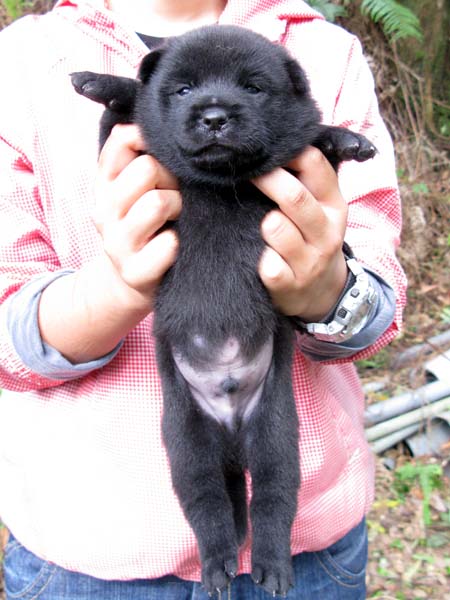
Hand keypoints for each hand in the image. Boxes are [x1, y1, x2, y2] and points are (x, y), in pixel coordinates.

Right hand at [94, 124, 180, 308]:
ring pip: (158, 203)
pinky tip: (176, 246)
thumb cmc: (145, 226)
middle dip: (172, 178)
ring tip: (178, 219)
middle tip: (177, 194)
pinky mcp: (134, 272)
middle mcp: (103, 211)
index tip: (164, 157)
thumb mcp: (134, 190)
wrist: (134, 281)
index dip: (151, 141)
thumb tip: (148, 123)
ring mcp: (116, 243)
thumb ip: (137, 157)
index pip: (122, 140)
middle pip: (148, 168)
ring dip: (179, 208)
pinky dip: (178, 243)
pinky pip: (169, 244)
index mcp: (104, 184)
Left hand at [254, 147, 347, 321]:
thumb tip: (281, 140)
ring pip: (276, 228)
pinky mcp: (290, 285)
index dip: (286, 153)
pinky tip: (259, 257)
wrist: (323, 293)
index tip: (266, 152)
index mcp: (335, 205)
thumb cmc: (313, 239)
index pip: (315, 165)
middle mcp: (326, 232)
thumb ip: (309, 180)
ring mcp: (309, 261)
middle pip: (294, 197)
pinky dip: (259, 259)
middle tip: (245, 175)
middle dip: (266, 181)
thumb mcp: (322, 209)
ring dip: (263, 224)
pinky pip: (268, 265)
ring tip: (261, 226)